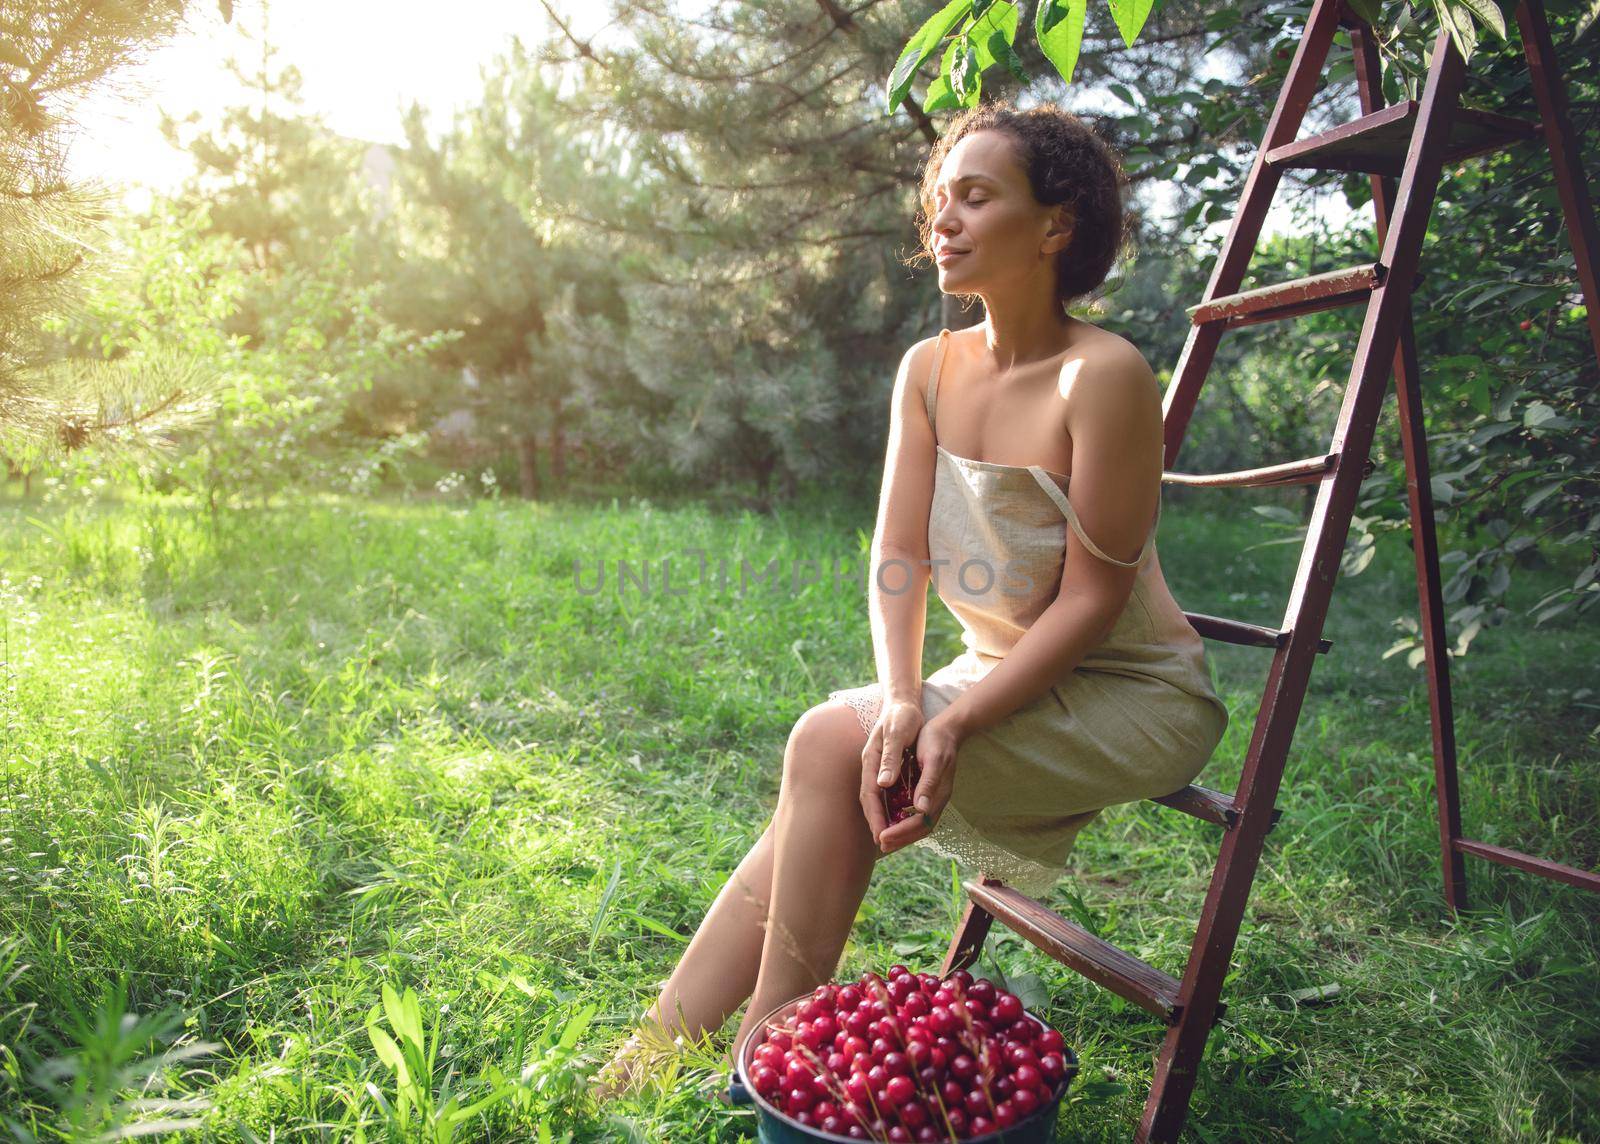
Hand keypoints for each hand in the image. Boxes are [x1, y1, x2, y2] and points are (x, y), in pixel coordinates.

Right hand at [858, 697, 922, 849]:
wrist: (902, 702)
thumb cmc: (901, 716)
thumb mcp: (897, 733)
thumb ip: (889, 758)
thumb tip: (882, 784)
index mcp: (872, 760)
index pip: (870, 795)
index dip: (875, 816)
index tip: (880, 836)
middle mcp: (872, 767)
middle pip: (871, 801)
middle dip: (877, 823)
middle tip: (884, 845)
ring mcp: (878, 769)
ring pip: (878, 799)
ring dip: (883, 819)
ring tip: (890, 838)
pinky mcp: (887, 768)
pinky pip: (886, 793)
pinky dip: (890, 808)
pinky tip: (898, 818)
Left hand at [877, 711, 963, 854]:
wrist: (949, 728)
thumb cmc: (938, 740)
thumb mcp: (933, 759)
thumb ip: (928, 785)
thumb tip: (921, 810)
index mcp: (939, 793)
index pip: (920, 822)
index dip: (901, 832)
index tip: (883, 836)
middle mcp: (938, 799)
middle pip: (920, 828)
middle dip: (901, 838)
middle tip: (880, 844)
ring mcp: (935, 797)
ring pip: (920, 824)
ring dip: (903, 834)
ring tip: (884, 840)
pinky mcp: (929, 792)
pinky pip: (919, 815)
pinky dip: (905, 823)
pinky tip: (893, 823)